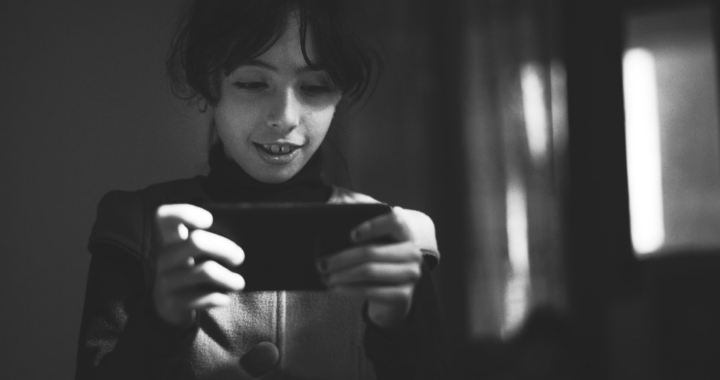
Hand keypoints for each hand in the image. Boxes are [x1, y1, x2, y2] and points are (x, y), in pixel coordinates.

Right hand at [153, 204, 244, 327]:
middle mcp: (165, 258)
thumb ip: (211, 244)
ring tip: (240, 282)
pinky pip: (202, 298)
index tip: (209, 220)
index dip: (185, 213)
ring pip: (205, 271)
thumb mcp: (195, 256)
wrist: (170, 308)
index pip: (164, 216)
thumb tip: (246, 241)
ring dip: (228, 277)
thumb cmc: (192, 272)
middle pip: (196, 241)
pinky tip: (225, 299)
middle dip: (225, 247)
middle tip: (240, 257)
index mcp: (170, 240)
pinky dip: (218, 298)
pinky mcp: (172, 303)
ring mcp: (166, 281)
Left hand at [318, 207, 424, 328]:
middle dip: (341, 258)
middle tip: (321, 264)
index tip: (349, 236)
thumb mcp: (371, 244)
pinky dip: (348, 289)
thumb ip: (358, 228)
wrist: (392, 298)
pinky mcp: (403, 295)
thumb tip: (335, 210)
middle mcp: (413, 253)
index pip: (394, 221)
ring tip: (325, 277)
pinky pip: (370, 291)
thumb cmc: (376, 264)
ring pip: (369, 271)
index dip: (372, 226)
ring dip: (341, 274)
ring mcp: (410, 275)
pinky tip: (335, 288)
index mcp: (405, 233)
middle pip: (372, 251)